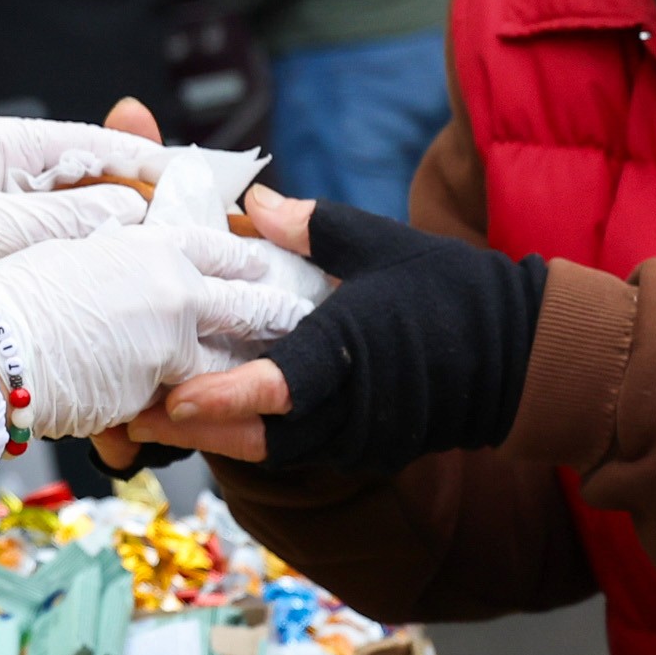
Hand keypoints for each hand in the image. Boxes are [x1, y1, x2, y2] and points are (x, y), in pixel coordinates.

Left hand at [0, 107, 183, 272]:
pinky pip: (67, 237)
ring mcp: (9, 202)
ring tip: (177, 242)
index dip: (148, 159)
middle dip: (145, 194)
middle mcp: (10, 166)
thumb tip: (137, 208)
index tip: (196, 177)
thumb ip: (75, 216)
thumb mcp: (5, 231)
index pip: (93, 141)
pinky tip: (130, 265)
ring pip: (86, 207)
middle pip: (96, 172)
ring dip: (126, 227)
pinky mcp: (8, 240)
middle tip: (198, 215)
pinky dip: (97, 249)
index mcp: (4, 144)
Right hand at [0, 209, 318, 437]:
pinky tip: (231, 414)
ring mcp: (174, 341)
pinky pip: (198, 402)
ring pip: (236, 357)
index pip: (221, 245)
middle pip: (250, 300)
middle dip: (281, 312)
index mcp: (152, 245)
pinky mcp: (162, 391)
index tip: (271, 263)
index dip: (251, 255)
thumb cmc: (9, 298)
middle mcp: (175, 288)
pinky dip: (214, 409)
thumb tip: (131, 221)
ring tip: (286, 373)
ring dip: (260, 367)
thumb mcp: (67, 249)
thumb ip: (114, 242)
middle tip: (307, 318)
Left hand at [125, 192, 540, 471]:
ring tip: (153, 418)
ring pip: (276, 451)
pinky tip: (211, 419)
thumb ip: (314, 228)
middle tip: (131, 415)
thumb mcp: (383, 244)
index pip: (285, 385)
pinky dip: (255, 439)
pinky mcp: (366, 449)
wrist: (524, 356)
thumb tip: (254, 202)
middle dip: (197, 430)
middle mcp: (356, 407)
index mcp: (356, 350)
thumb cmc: (455, 292)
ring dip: (219, 439)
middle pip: (263, 437)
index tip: (177, 397)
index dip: (227, 396)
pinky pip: (300, 451)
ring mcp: (363, 437)